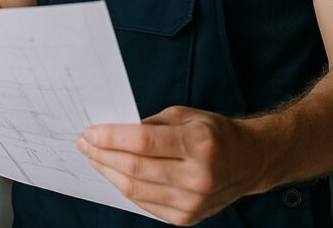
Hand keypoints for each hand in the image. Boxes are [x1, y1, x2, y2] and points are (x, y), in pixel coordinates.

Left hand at [77, 106, 259, 225]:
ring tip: (93, 157)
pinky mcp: (186, 218)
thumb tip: (112, 133)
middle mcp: (198, 176)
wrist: (248, 162)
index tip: (89, 132)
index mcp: (199, 143)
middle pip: (136, 169)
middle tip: (84, 143)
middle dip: (102, 154)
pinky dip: (124, 188)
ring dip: (108, 172)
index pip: (143, 142)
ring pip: (136, 190)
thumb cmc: (213, 133)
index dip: (111, 138)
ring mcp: (193, 202)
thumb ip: (151, 126)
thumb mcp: (184, 115)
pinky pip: (145, 204)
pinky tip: (113, 173)